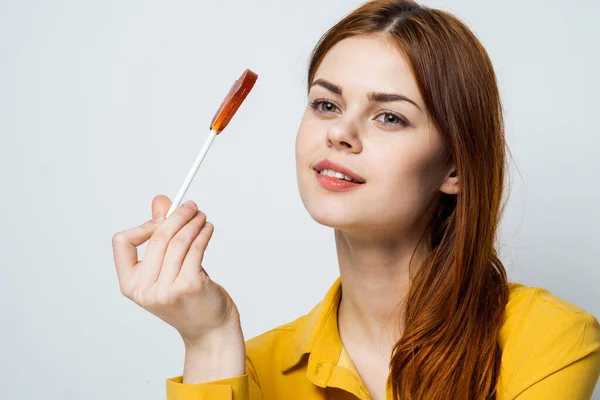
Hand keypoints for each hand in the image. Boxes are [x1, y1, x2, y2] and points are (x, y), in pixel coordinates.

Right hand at [112, 195, 241, 345]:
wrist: (209, 330)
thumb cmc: (188, 298)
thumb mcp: (168, 269)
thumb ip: (160, 236)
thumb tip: (161, 201)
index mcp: (130, 284)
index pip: (122, 242)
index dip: (142, 226)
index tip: (161, 219)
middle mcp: (144, 289)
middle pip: (158, 237)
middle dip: (177, 215)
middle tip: (191, 206)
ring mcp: (166, 290)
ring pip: (179, 241)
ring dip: (193, 222)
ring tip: (201, 216)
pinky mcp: (189, 286)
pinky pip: (196, 248)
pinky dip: (203, 233)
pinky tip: (207, 228)